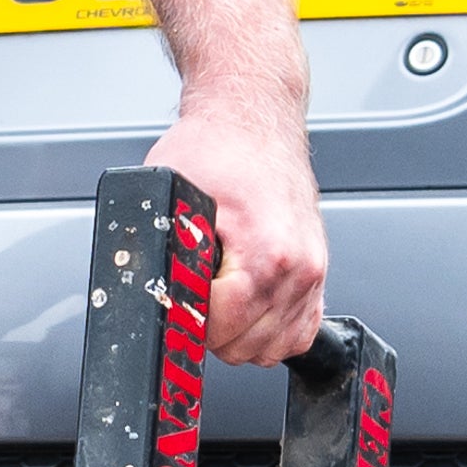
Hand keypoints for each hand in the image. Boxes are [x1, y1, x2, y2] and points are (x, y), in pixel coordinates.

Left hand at [146, 97, 325, 365]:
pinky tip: (246, 305)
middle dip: (210, 328)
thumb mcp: (170, 194)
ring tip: (218, 298)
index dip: (187, 319)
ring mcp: (313, 273)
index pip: (223, 327)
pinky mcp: (318, 274)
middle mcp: (299, 267)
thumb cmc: (216, 147)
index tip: (176, 298)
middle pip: (245, 345)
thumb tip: (148, 288)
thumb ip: (163, 249)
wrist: (255, 118)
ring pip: (271, 348)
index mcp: (267, 251)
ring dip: (238, 334)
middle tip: (194, 292)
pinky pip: (297, 333)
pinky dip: (269, 331)